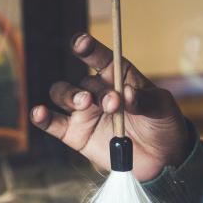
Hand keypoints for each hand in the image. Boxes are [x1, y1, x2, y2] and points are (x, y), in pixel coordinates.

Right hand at [30, 34, 190, 180]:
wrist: (161, 159)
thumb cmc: (162, 124)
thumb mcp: (162, 107)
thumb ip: (143, 100)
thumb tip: (126, 94)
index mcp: (118, 76)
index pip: (100, 57)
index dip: (88, 48)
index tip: (81, 43)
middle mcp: (97, 90)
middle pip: (82, 81)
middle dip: (92, 89)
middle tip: (111, 103)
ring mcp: (83, 112)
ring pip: (62, 95)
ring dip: (70, 96)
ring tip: (85, 104)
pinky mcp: (74, 134)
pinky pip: (52, 123)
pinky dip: (42, 117)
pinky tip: (40, 113)